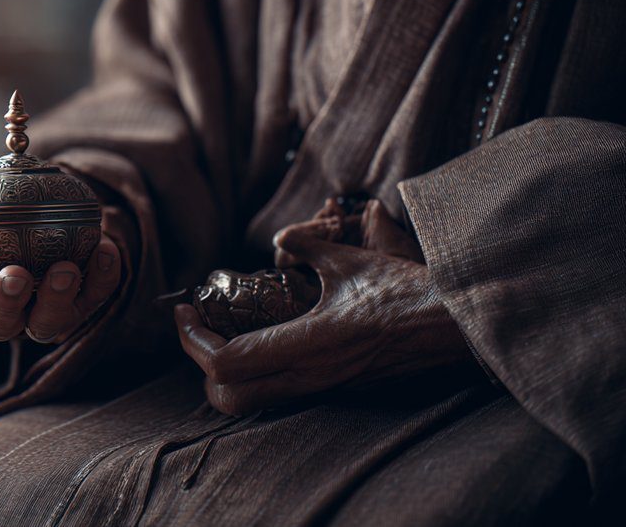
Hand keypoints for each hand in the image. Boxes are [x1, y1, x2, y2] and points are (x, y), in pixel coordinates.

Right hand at [0, 183, 121, 342]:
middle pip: (0, 325)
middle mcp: (5, 312)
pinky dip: (103, 277)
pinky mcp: (84, 302)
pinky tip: (106, 248)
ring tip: (65, 268)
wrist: (37, 193)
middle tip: (16, 274)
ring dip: (57, 299)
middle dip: (7, 303)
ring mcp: (44, 312)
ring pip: (47, 325)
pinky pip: (95, 298)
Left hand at [175, 200, 470, 414]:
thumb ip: (308, 248)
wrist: (459, 331)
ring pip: (250, 404)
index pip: (224, 362)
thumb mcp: (352, 260)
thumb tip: (282, 238)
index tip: (184, 310)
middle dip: (200, 367)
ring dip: (225, 376)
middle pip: (226, 398)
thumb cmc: (409, 293)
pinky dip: (254, 377)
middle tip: (198, 329)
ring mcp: (322, 392)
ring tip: (223, 336)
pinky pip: (277, 397)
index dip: (191, 339)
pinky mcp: (334, 395)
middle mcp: (308, 377)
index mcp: (307, 344)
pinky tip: (259, 342)